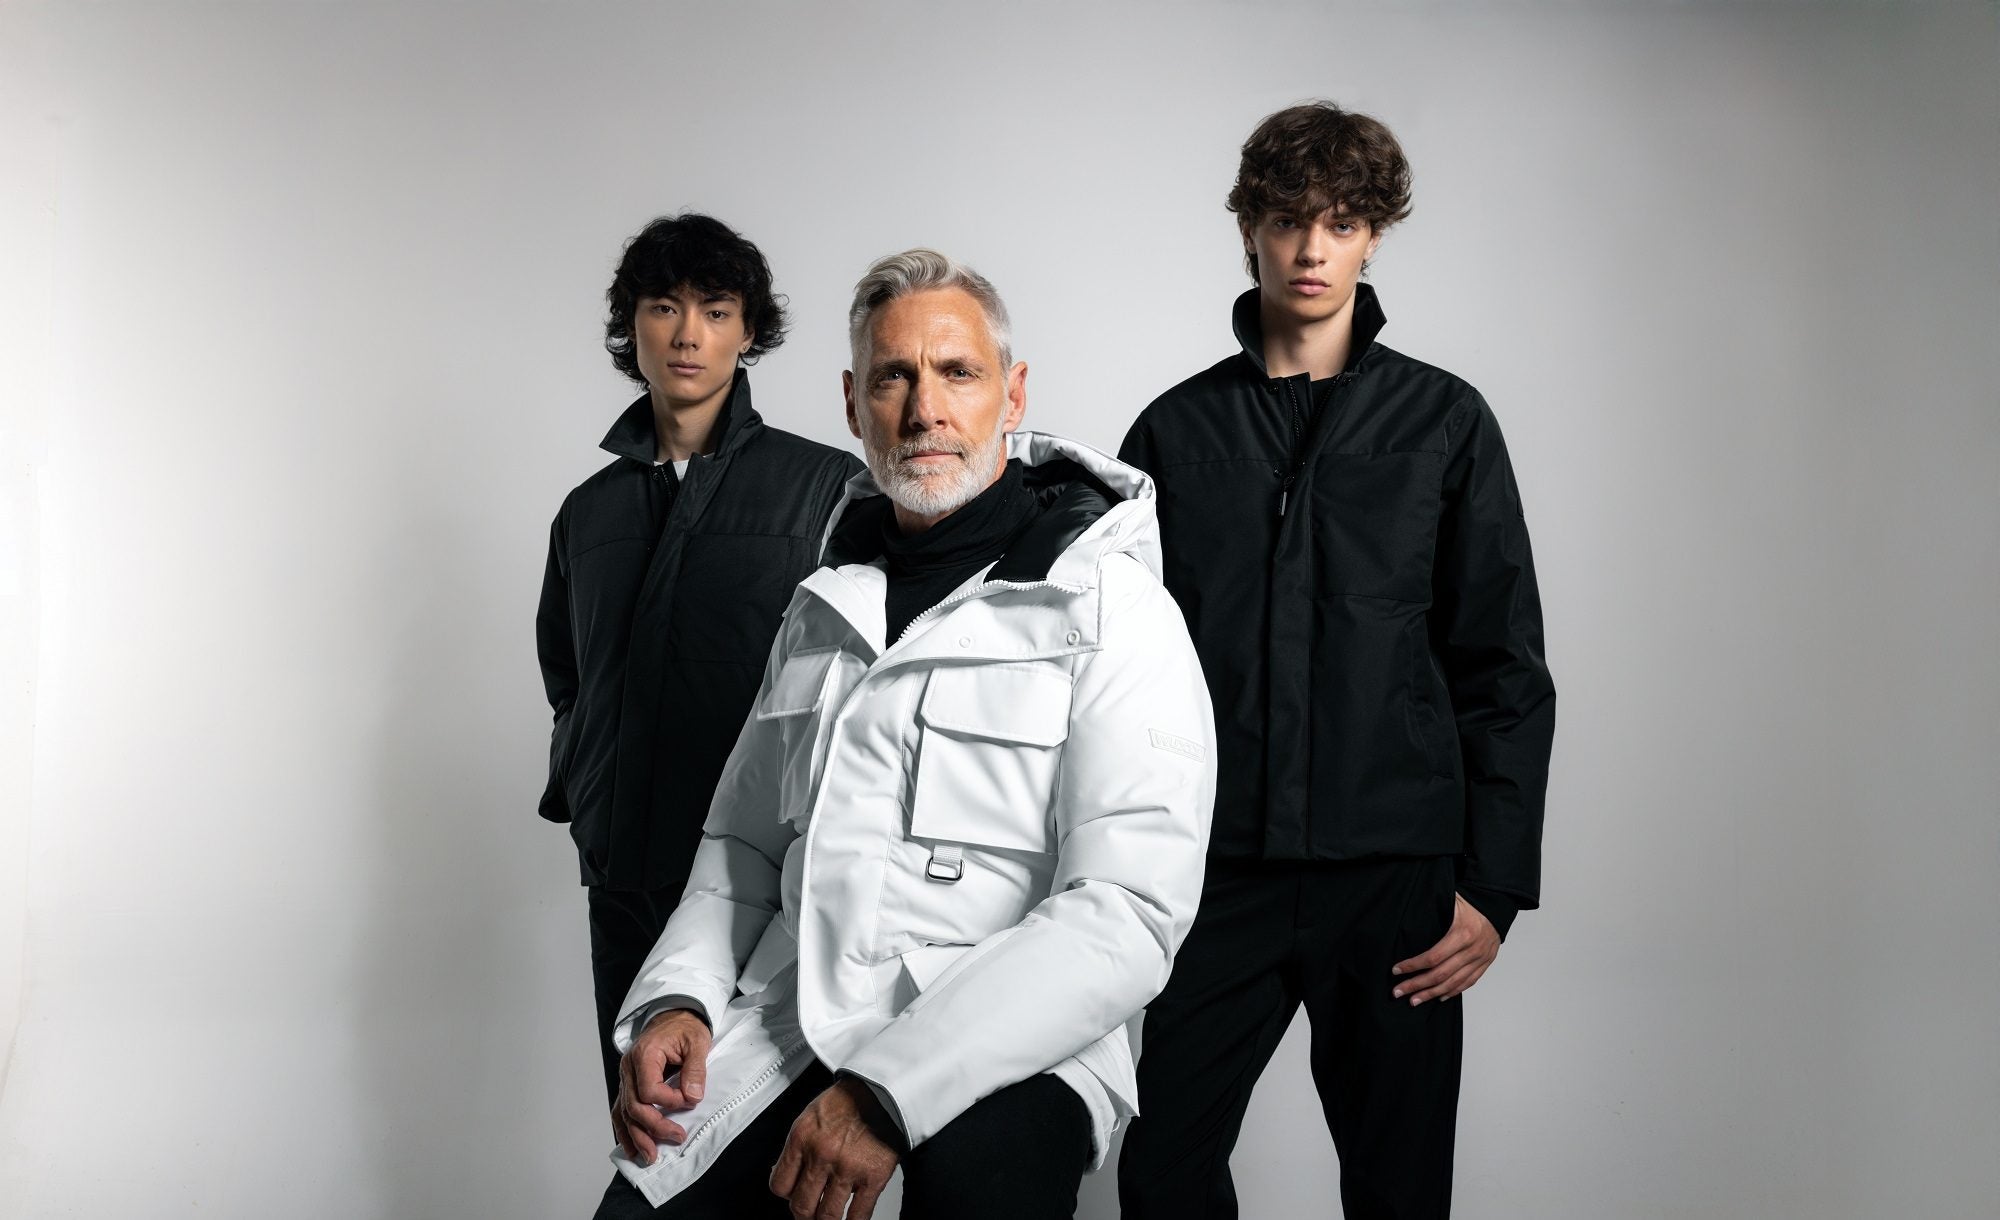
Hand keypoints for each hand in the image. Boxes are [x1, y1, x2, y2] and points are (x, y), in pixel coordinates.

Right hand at [612, 1009, 711, 1165]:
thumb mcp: (697, 1041)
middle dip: (654, 1127)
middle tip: (676, 1138)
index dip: (669, 1102)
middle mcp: (628, 1068)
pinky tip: (631, 1148)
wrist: (674, 1015)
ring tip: (649, 1157)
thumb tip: (692, 1097)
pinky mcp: (628, 1084)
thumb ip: (695, 1069)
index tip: (690, 1101)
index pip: (649, 1090)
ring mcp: (625, 1077)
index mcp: (644, 1054)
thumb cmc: (685, 1027)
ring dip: (636, 1137)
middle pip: (634, 1105)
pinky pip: (621, 1110)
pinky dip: (625, 1130)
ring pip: (624, 1112)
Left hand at [768, 1078, 899, 1219]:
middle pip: (800, 1206)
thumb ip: (798, 1147)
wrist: (884, 1091)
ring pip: (826, 1215)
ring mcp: (848, 1168)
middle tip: (809, 1213)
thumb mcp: (811, 1117)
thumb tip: (789, 1174)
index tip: (793, 1195)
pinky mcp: (873, 1177)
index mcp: (801, 1138)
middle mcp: (821, 1155)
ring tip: (827, 1218)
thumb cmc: (849, 1101)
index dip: (787, 1194)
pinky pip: (858, 1214)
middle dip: (803, 1213)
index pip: (780, 1185)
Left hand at [1390, 893, 1498, 1005]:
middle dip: (1417, 985)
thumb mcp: (1450, 901)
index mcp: (1462, 934)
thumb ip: (1432, 910)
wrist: (1497, 906)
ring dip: (1432, 994)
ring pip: (1453, 983)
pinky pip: (1468, 982)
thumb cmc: (1471, 902)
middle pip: (1441, 974)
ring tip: (1414, 1001)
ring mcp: (1480, 959)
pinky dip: (1453, 991)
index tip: (1396, 970)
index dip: (1413, 966)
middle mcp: (1472, 950)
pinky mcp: (1485, 964)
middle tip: (1398, 992)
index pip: (1433, 957)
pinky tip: (1439, 997)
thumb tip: (1407, 916)